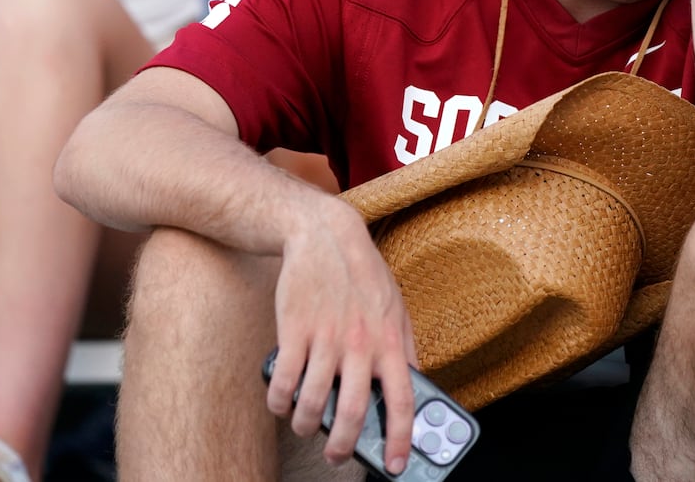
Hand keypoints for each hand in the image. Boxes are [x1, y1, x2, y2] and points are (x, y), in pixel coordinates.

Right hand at [265, 198, 419, 473]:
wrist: (324, 236)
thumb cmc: (363, 276)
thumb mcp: (396, 308)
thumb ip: (405, 348)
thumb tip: (415, 386)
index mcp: (389, 341)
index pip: (403, 400)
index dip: (402, 439)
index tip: (398, 465)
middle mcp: (360, 343)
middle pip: (354, 412)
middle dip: (343, 446)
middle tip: (336, 456)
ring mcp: (325, 338)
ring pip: (315, 402)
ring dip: (307, 425)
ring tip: (305, 427)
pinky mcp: (294, 331)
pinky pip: (284, 381)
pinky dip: (279, 402)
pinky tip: (281, 403)